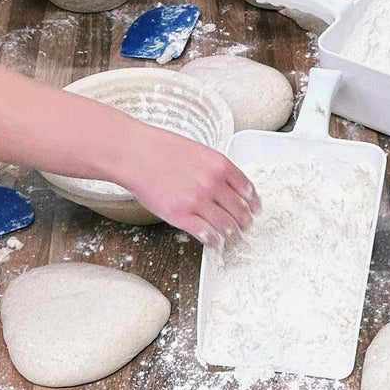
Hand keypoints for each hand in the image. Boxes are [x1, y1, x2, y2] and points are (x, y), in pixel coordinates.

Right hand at [111, 122, 259, 247]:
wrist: (135, 154)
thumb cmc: (161, 149)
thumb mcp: (198, 151)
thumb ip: (216, 168)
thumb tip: (229, 186)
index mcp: (219, 165)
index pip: (247, 189)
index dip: (253, 203)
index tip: (254, 209)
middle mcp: (212, 183)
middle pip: (240, 210)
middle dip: (245, 222)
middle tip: (244, 226)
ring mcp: (197, 201)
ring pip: (227, 226)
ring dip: (232, 235)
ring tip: (231, 237)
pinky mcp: (181, 215)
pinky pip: (206, 234)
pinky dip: (214, 240)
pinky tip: (213, 240)